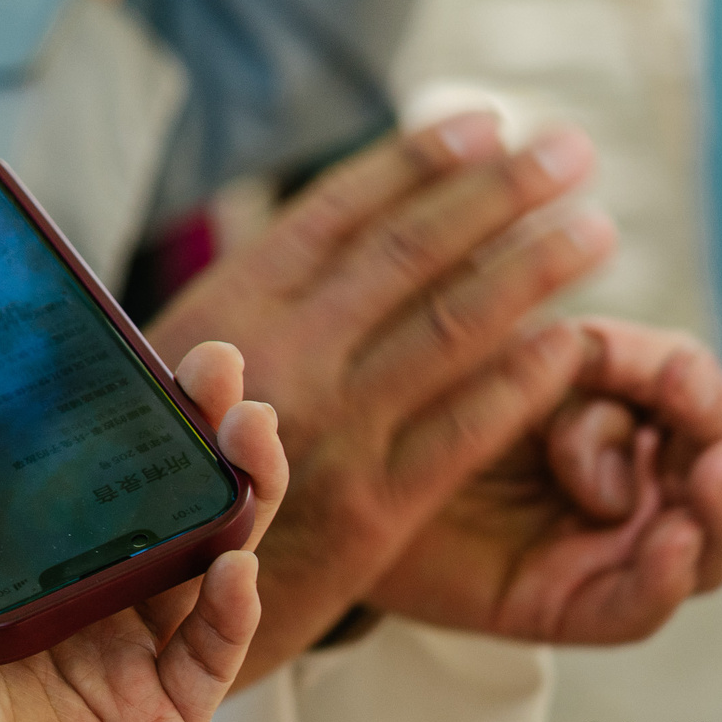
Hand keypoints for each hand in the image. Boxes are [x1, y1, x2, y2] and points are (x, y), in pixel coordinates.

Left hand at [0, 342, 287, 721]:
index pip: (42, 475)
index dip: (82, 408)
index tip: (106, 343)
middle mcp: (55, 616)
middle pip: (137, 499)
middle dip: (183, 427)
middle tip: (216, 367)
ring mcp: (114, 666)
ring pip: (196, 555)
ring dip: (234, 488)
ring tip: (250, 428)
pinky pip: (216, 649)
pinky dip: (238, 604)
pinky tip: (236, 562)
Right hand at [145, 115, 614, 681]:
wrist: (125, 600)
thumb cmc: (158, 465)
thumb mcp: (175, 361)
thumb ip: (253, 301)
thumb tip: (335, 227)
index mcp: (228, 302)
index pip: (341, 209)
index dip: (421, 160)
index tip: (487, 121)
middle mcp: (280, 351)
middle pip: (410, 252)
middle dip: (499, 192)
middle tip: (569, 150)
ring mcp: (331, 427)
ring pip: (451, 325)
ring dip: (533, 268)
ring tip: (595, 227)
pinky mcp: (373, 508)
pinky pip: (466, 428)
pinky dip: (522, 380)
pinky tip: (571, 341)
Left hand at [366, 318, 721, 642]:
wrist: (322, 475)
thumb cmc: (406, 393)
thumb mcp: (484, 353)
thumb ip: (546, 346)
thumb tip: (606, 349)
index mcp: (613, 400)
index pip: (691, 392)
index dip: (695, 384)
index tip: (673, 373)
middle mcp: (626, 474)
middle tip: (716, 450)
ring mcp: (604, 543)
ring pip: (704, 541)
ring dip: (720, 512)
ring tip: (707, 483)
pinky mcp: (567, 602)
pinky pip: (637, 605)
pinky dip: (664, 574)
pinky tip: (670, 543)